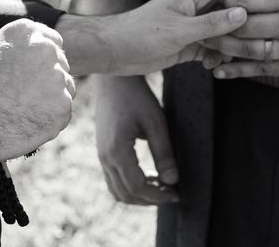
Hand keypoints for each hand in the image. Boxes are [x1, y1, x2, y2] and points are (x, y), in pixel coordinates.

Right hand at [0, 19, 73, 180]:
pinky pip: (63, 112)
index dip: (43, 61)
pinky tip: (25, 124)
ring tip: (19, 111)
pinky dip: (50, 120)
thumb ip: (20, 51)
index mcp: (27, 30)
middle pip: (61, 64)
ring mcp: (58, 76)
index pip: (52, 41)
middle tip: (23, 98)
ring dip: (50, 100)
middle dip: (48, 80)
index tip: (32, 75)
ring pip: (65, 88)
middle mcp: (46, 48)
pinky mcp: (63, 104)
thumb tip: (41, 60)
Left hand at [88, 0, 248, 75]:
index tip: (268, 6)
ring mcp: (192, 28)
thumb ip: (212, 23)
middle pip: (229, 11)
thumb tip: (243, 13)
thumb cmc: (142, 33)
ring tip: (232, 57)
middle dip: (243, 25)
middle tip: (255, 40)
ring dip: (229, 45)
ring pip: (221, 33)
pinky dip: (216, 57)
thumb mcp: (181, 29)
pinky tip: (214, 67)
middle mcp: (195, 9)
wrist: (115, 51)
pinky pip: (210, 49)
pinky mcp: (186, 45)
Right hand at [95, 76, 178, 204]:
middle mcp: (105, 158)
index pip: (137, 187)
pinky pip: (114, 179)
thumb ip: (164, 153)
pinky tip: (148, 174)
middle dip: (150, 199)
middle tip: (172, 192)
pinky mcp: (103, 151)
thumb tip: (173, 181)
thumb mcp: (156, 122)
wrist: (114, 80)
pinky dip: (131, 185)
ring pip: (117, 190)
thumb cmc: (137, 97)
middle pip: (126, 194)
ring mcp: (101, 155)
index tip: (177, 194)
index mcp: (117, 151)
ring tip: (161, 184)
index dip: (158, 196)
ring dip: (139, 194)